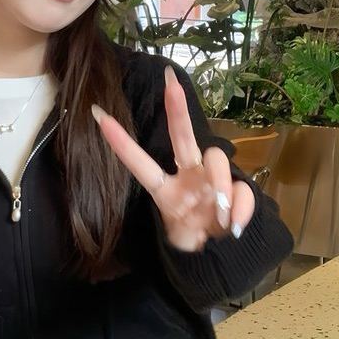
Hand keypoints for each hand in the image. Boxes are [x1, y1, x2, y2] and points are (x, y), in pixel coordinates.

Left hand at [91, 65, 254, 251]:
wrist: (219, 257)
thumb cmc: (190, 240)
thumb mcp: (179, 238)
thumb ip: (190, 227)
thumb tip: (226, 217)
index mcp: (166, 188)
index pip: (140, 163)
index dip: (121, 143)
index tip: (97, 115)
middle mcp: (188, 176)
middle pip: (181, 137)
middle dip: (176, 108)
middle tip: (170, 81)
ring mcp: (212, 181)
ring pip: (216, 160)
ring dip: (221, 183)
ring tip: (220, 216)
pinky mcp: (236, 191)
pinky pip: (242, 192)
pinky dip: (240, 209)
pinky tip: (233, 226)